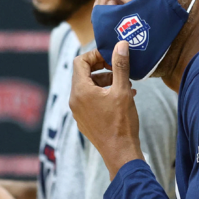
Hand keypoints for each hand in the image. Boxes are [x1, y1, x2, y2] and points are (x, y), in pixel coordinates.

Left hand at [69, 41, 143, 178]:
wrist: (120, 153)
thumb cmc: (122, 122)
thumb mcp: (123, 90)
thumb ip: (120, 65)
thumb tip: (120, 45)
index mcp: (80, 91)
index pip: (79, 61)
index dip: (95, 55)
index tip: (111, 57)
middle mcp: (74, 100)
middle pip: (82, 74)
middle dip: (101, 68)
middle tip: (118, 68)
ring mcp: (78, 112)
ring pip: (87, 87)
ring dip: (104, 81)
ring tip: (124, 84)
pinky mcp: (84, 120)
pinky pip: (89, 100)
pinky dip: (102, 94)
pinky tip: (121, 98)